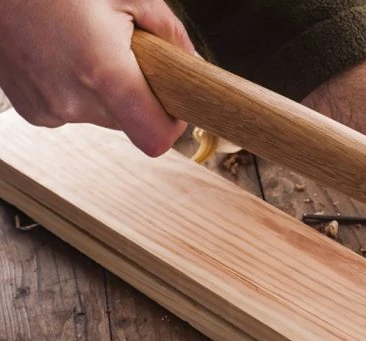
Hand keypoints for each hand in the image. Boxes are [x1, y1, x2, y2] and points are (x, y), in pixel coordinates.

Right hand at [0, 0, 193, 155]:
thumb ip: (170, 33)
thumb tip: (191, 63)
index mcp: (103, 74)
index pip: (155, 138)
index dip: (172, 125)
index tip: (175, 104)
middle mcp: (72, 101)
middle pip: (130, 123)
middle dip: (138, 95)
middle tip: (127, 54)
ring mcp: (46, 108)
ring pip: (102, 116)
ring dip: (107, 90)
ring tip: (89, 46)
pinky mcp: (30, 108)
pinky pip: (72, 108)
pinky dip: (78, 88)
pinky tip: (65, 53)